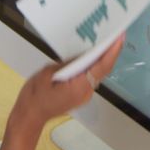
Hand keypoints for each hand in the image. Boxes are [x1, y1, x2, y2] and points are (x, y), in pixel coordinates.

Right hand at [0, 36, 124, 149]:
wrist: (29, 116)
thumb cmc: (35, 95)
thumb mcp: (48, 73)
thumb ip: (67, 64)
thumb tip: (82, 55)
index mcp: (79, 86)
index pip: (101, 67)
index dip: (112, 52)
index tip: (119, 37)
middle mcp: (86, 92)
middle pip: (103, 70)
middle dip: (110, 52)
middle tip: (116, 34)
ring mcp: (85, 95)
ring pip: (97, 73)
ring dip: (102, 58)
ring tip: (106, 41)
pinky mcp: (80, 95)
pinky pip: (90, 77)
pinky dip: (93, 66)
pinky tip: (90, 55)